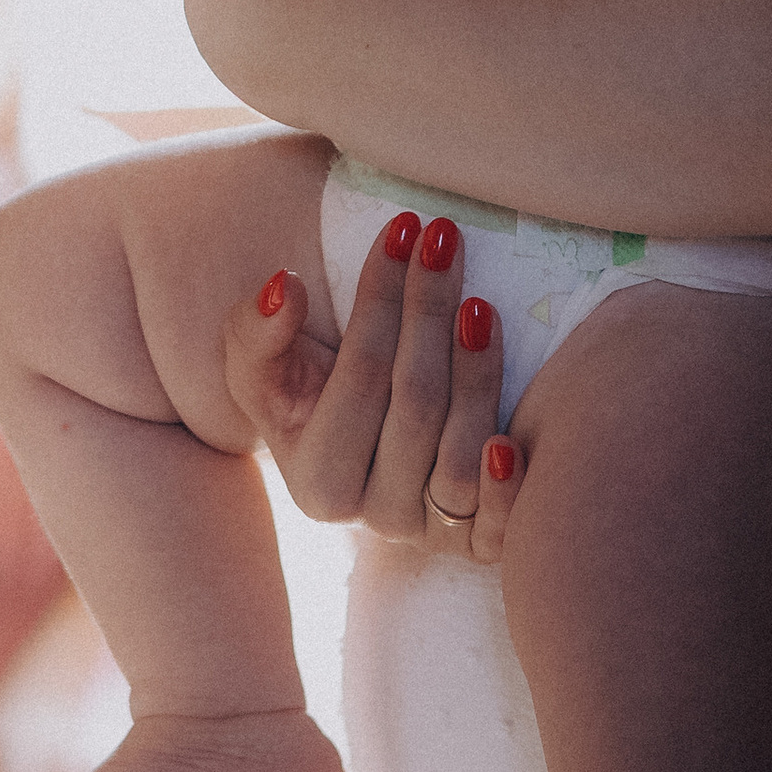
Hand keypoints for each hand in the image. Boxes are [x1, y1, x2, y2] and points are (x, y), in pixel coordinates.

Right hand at [222, 200, 522, 551]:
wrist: (357, 447)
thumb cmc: (305, 392)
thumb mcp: (260, 363)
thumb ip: (257, 330)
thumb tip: (284, 288)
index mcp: (316, 482)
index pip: (359, 376)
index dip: (380, 299)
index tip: (401, 229)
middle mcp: (374, 516)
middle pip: (415, 406)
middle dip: (429, 312)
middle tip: (445, 239)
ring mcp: (430, 533)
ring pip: (460, 454)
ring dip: (476, 374)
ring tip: (480, 304)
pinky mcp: (482, 543)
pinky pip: (500, 527)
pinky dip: (508, 488)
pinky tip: (513, 440)